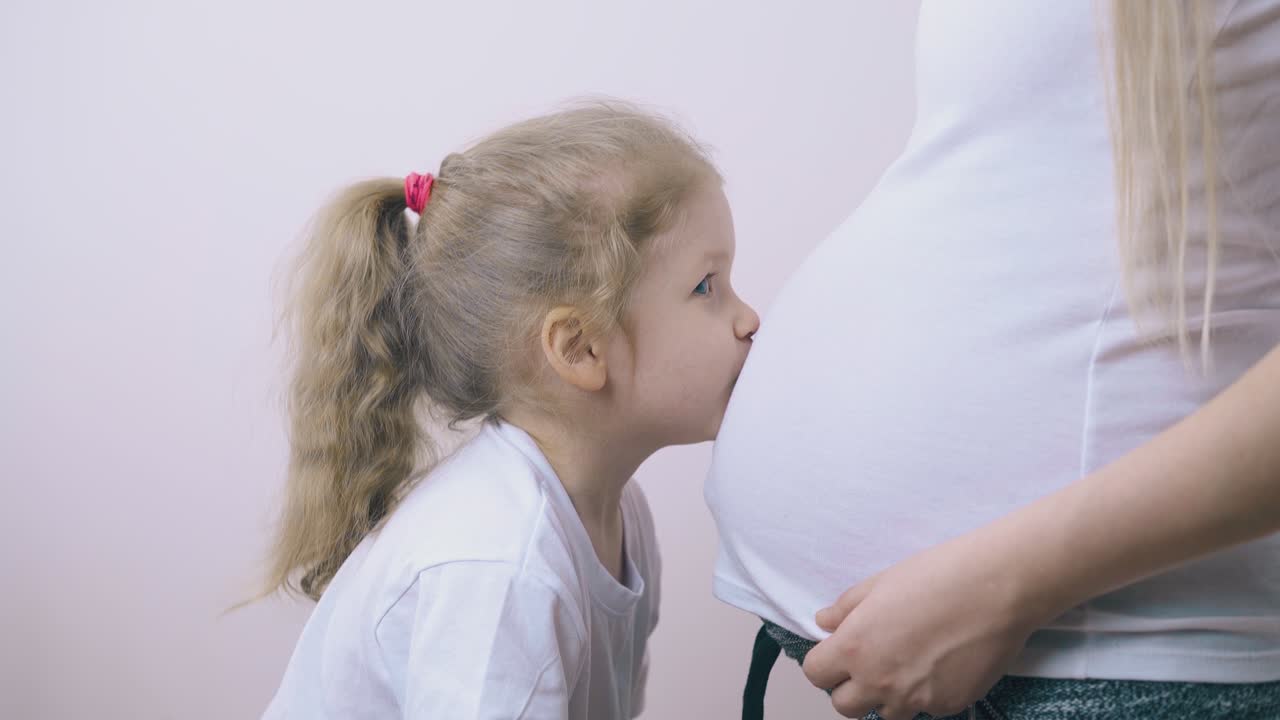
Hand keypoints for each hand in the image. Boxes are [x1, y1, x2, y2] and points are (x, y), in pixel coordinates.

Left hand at [801, 535, 1042, 719]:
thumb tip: (825, 623)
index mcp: (855, 648)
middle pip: (844, 706)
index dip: (824, 663)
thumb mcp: (879, 583)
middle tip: (870, 662)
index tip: (837, 652)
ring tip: (910, 660)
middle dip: (850, 687)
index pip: (816, 674)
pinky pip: (926, 708)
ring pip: (887, 711)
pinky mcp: (949, 704)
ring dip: (889, 694)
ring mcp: (916, 698)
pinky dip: (927, 693)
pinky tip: (942, 662)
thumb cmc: (936, 576)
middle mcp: (880, 681)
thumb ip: (846, 609)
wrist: (996, 588)